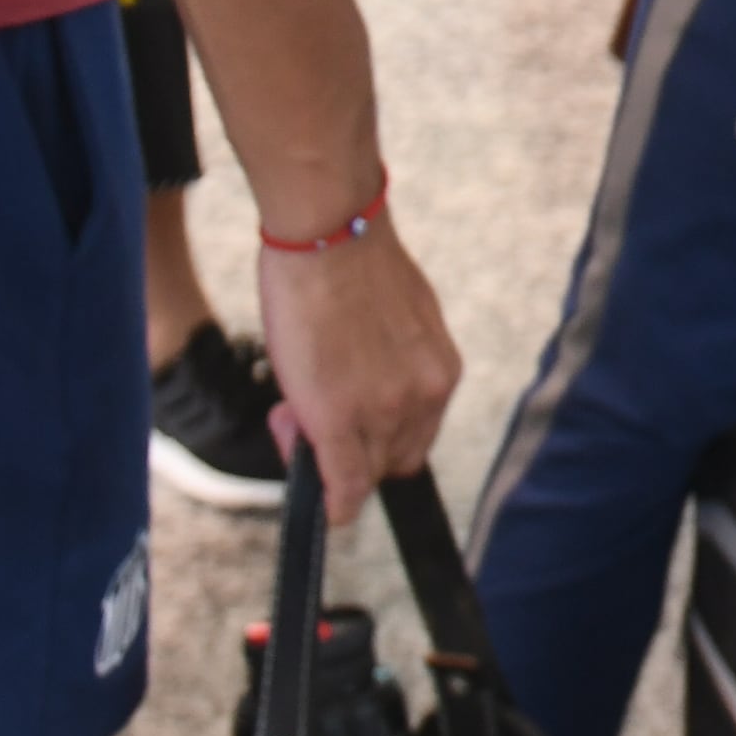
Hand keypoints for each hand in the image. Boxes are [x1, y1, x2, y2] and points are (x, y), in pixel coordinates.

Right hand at [252, 218, 459, 522]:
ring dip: (328, 458)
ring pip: (362, 473)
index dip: (376, 437)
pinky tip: (319, 501)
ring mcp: (383, 412)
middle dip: (354, 451)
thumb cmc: (352, 262)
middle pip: (393, 460)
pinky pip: (342, 488)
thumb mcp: (398, 320)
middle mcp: (423, 397)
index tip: (348, 423)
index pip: (415, 436)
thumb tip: (359, 390)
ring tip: (295, 408)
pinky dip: (331, 501)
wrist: (331, 234)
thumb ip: (389, 364)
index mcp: (440, 372)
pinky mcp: (339, 421)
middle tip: (307, 415)